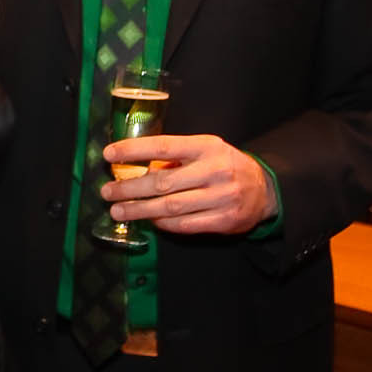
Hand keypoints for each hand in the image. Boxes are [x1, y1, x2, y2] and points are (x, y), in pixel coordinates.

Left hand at [102, 134, 276, 235]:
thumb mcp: (205, 150)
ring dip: (140, 210)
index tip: (109, 154)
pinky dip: (163, 223)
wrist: (265, 190)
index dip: (133, 150)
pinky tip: (148, 220)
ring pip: (171, 207)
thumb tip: (135, 166)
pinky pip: (185, 225)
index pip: (163, 146)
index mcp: (206, 147)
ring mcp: (220, 198)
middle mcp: (214, 171)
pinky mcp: (223, 221)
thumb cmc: (224, 165)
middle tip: (107, 192)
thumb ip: (176, 157)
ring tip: (118, 210)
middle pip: (163, 182)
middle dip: (130, 188)